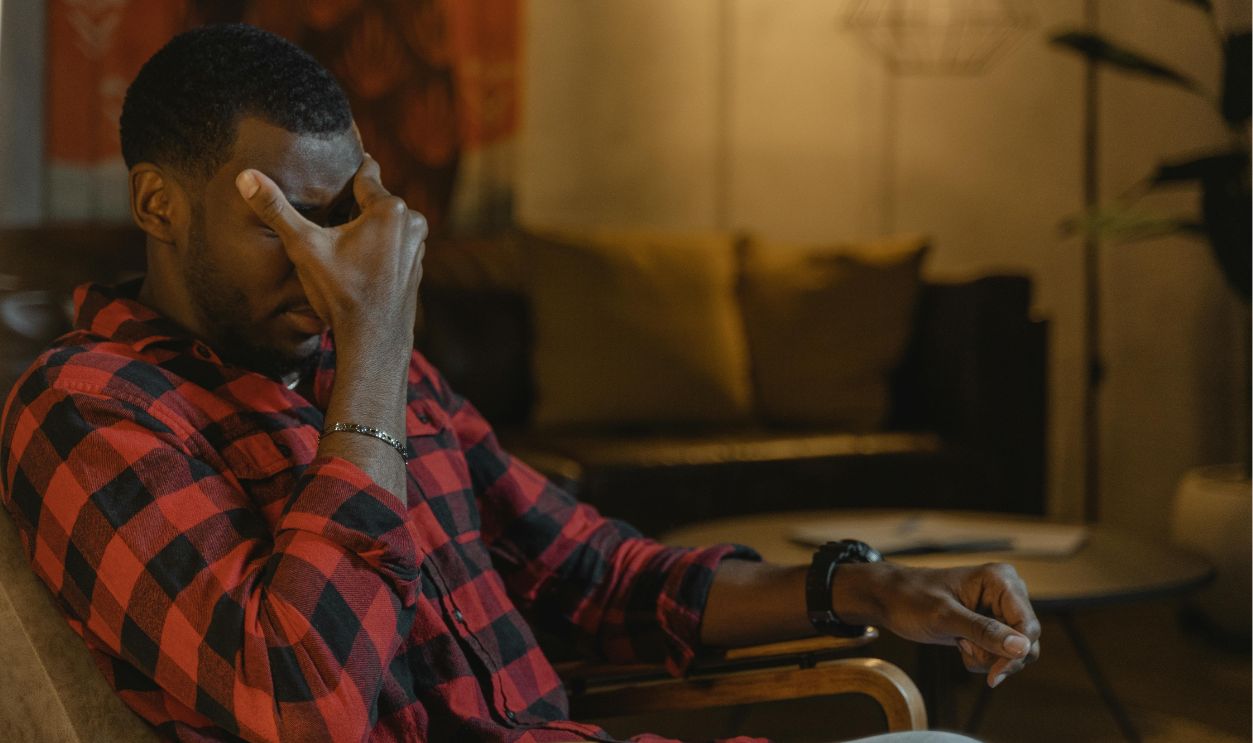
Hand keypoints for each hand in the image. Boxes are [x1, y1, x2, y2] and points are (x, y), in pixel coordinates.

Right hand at [234, 155, 425, 350]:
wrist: (373, 341)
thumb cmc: (341, 293)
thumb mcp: (304, 246)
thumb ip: (276, 209)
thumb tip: (246, 177)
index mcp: (389, 208)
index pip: (365, 173)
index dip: (345, 172)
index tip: (334, 164)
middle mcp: (412, 222)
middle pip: (375, 200)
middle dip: (353, 204)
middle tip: (329, 210)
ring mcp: (418, 245)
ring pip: (386, 223)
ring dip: (366, 226)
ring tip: (340, 237)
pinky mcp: (417, 266)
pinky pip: (394, 244)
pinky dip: (378, 246)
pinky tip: (357, 262)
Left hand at [839, 562, 1040, 687]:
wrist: (889, 599)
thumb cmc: (911, 599)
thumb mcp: (945, 617)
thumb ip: (984, 631)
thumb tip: (1023, 648)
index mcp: (1001, 580)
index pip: (1028, 626)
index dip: (1016, 654)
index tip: (995, 676)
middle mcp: (1007, 593)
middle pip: (1026, 642)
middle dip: (995, 655)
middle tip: (965, 649)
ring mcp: (1000, 609)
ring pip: (1014, 652)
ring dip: (986, 657)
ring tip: (958, 642)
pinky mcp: (991, 625)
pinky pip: (1000, 653)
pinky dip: (980, 657)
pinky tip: (959, 644)